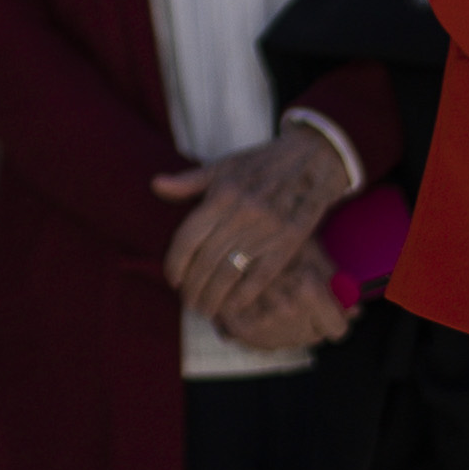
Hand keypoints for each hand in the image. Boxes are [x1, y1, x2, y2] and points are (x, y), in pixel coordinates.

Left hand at [152, 124, 350, 305]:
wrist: (312, 161)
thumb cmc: (261, 164)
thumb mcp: (223, 166)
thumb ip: (189, 181)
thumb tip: (156, 185)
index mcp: (223, 194)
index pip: (188, 236)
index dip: (176, 262)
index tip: (172, 279)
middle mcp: (243, 212)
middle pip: (207, 259)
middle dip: (193, 286)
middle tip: (188, 301)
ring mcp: (267, 228)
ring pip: (231, 270)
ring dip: (214, 295)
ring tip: (205, 308)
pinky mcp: (290, 241)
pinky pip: (263, 275)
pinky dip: (245, 294)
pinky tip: (232, 306)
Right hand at [214, 249, 353, 353]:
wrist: (223, 239)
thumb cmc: (273, 240)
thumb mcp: (310, 252)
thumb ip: (336, 283)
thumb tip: (355, 311)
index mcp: (308, 291)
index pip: (338, 329)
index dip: (335, 317)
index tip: (329, 309)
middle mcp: (286, 311)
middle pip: (315, 337)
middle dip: (312, 320)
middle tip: (299, 299)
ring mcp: (263, 323)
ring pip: (292, 341)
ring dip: (290, 327)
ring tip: (279, 302)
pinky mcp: (241, 329)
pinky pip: (267, 344)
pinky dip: (268, 331)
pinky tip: (264, 311)